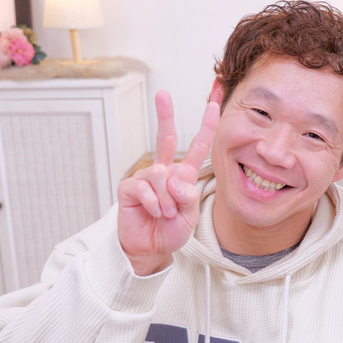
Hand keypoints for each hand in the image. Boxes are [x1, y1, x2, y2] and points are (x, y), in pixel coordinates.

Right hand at [117, 91, 219, 274]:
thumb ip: (188, 196)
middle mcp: (165, 172)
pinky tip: (155, 212)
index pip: (197, 147)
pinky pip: (145, 188)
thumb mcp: (190, 215)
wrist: (151, 249)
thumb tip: (173, 177)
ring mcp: (146, 178)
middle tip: (162, 94)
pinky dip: (155, 203)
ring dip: (167, 199)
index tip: (212, 104)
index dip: (206, 127)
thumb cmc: (171, 230)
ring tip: (166, 214)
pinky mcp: (130, 188)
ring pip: (161, 175)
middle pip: (164, 138)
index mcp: (184, 176)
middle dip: (164, 115)